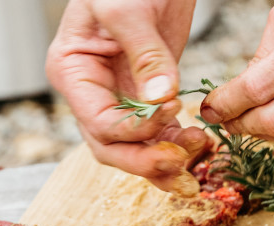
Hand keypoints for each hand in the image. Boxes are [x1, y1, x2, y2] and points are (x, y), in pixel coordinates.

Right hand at [46, 0, 207, 193]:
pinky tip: (200, 145)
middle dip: (145, 161)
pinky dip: (177, 144)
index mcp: (73, 72)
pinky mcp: (147, 97)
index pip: (99, 123)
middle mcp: (92, 93)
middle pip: (111, 148)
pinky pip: (158, 134)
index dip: (135, 129)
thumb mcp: (128, 9)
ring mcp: (119, 97)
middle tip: (180, 162)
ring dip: (165, 159)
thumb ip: (145, 55)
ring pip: (135, 149)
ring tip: (198, 152)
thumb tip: (160, 98)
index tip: (171, 109)